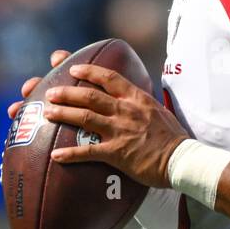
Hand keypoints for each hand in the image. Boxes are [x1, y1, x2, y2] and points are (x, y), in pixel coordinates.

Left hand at [7, 51, 189, 188]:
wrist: (182, 159)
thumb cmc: (173, 138)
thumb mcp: (158, 111)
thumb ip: (141, 104)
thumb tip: (131, 100)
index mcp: (136, 99)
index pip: (109, 78)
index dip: (89, 72)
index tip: (74, 69)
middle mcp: (126, 111)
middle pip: (89, 96)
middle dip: (67, 93)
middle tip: (50, 93)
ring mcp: (120, 131)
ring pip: (84, 118)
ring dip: (63, 115)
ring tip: (47, 114)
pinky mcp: (117, 153)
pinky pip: (88, 152)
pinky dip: (70, 154)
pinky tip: (56, 156)